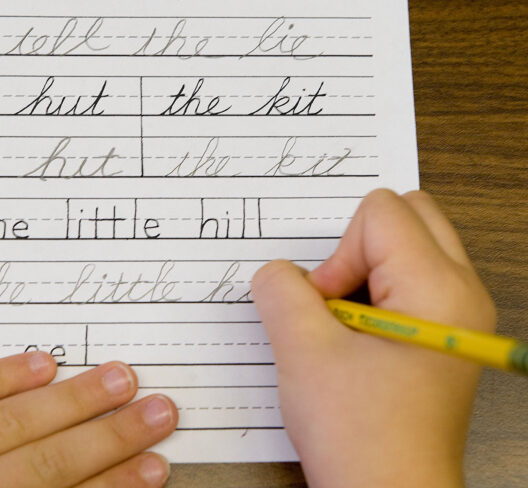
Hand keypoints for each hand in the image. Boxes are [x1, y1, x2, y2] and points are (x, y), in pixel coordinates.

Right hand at [252, 189, 495, 487]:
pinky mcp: (447, 333)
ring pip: (410, 246)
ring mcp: (460, 314)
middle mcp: (462, 293)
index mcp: (438, 289)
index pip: (382, 212)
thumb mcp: (302, 352)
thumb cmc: (361, 436)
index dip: (337, 254)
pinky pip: (411, 281)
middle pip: (408, 214)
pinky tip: (358, 342)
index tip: (327, 310)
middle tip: (337, 303)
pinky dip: (376, 296)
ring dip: (365, 274)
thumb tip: (276, 272)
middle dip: (358, 249)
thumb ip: (279, 291)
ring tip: (347, 329)